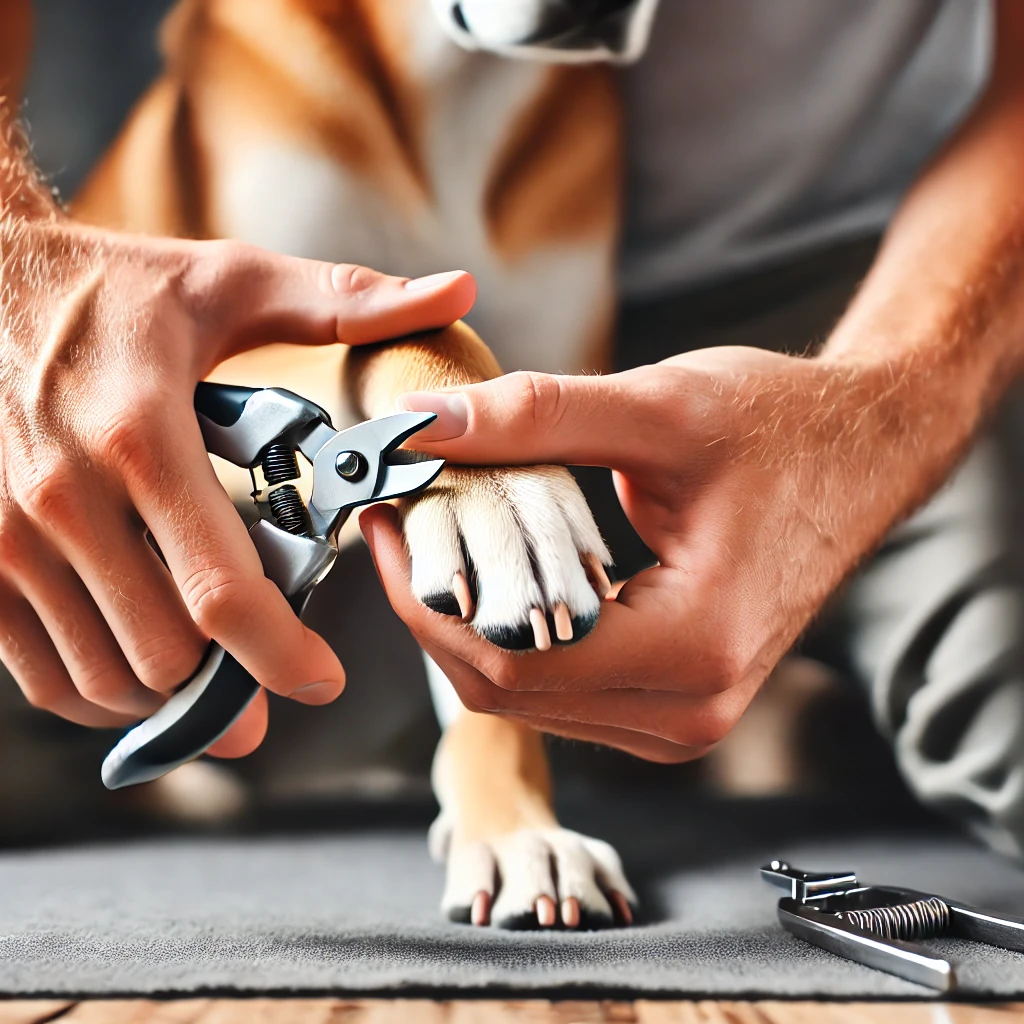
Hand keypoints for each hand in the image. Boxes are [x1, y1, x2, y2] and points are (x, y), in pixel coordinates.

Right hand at [0, 216, 473, 752]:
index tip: (321, 680)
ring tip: (216, 665)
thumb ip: (345, 301)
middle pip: (166, 654)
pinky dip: (102, 693)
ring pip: (105, 679)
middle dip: (234, 675)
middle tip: (274, 660)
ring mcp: (4, 538)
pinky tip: (145, 665)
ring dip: (173, 692)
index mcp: (141, 437)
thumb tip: (456, 293)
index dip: (281, 656)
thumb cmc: (111, 285)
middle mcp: (63, 499)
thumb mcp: (231, 282)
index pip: (221, 591)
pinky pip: (42, 675)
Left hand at [360, 346, 945, 761]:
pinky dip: (515, 636)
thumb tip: (421, 425)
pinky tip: (496, 574)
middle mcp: (691, 707)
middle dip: (434, 609)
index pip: (510, 657)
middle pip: (506, 688)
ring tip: (436, 542)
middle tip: (396, 525)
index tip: (384, 520)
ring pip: (527, 698)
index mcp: (694, 646)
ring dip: (470, 624)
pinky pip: (563, 690)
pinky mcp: (676, 701)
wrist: (862, 453)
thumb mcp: (660, 409)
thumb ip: (536, 416)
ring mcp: (685, 716)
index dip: (423, 594)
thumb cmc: (783, 427)